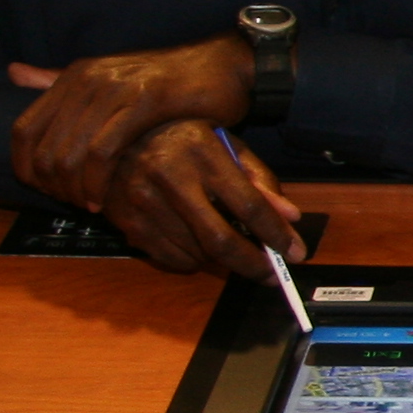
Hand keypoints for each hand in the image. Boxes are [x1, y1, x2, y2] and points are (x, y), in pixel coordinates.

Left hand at [7, 35, 251, 211]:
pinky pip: (102, 151)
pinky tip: (103, 199)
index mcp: (74, 76)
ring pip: (69, 153)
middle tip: (72, 203)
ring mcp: (115, 89)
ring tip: (88, 205)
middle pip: (44, 148)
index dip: (25, 168)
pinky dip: (95, 183)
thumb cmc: (168, 83)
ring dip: (73, 190)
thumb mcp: (109, 78)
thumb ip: (59, 80)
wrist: (224, 66)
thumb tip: (13, 72)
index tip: (46, 191)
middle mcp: (88, 79)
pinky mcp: (143, 103)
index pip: (24, 130)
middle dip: (52, 186)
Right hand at [95, 118, 304, 277]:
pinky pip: (173, 259)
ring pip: (198, 254)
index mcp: (202, 152)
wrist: (117, 137)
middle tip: (272, 274)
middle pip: (221, 240)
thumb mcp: (226, 145)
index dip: (276, 234)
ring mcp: (145, 203)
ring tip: (230, 245)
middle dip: (253, 264)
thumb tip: (290, 217)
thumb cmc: (182, 139)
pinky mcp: (130, 224)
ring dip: (223, 260)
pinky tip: (197, 241)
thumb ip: (259, 180)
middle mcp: (171, 177)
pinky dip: (194, 260)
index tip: (295, 252)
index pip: (248, 204)